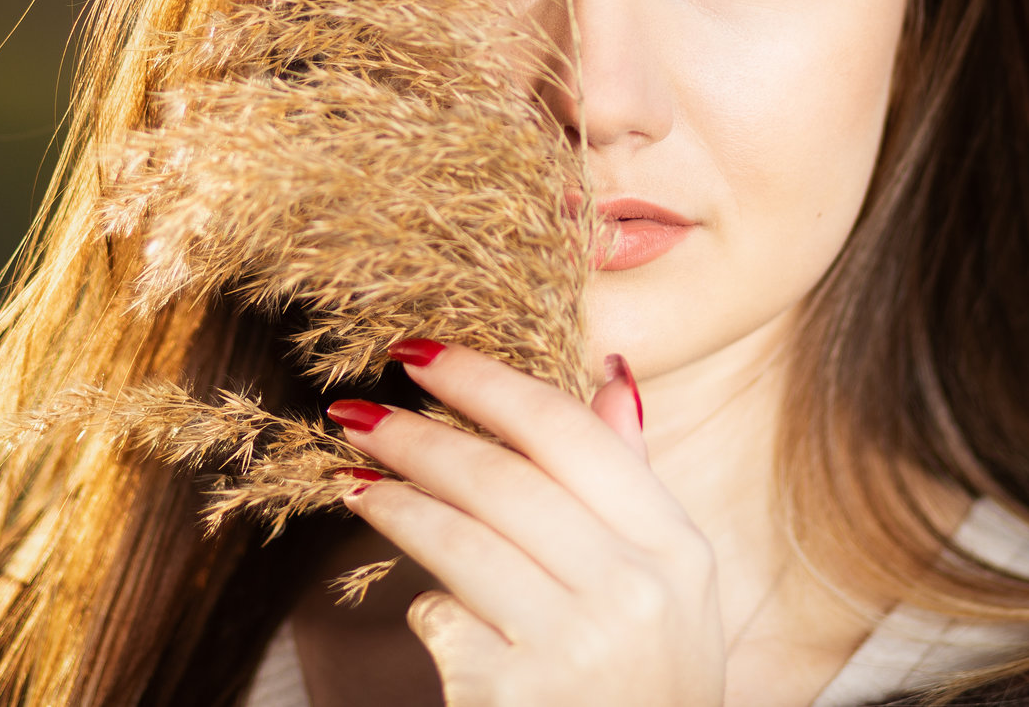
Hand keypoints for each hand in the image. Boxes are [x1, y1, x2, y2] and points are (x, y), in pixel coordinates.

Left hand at [326, 341, 724, 706]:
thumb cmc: (648, 680)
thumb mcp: (673, 585)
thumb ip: (632, 481)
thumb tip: (608, 373)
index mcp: (676, 547)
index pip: (568, 433)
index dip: (486, 382)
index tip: (421, 355)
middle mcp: (633, 591)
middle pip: (502, 479)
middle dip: (418, 436)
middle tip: (355, 412)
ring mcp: (574, 647)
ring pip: (457, 540)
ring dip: (394, 501)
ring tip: (352, 478)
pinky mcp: (515, 695)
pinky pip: (444, 620)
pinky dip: (430, 607)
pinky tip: (425, 603)